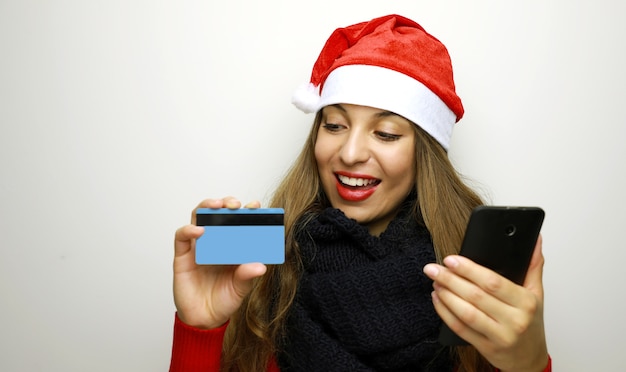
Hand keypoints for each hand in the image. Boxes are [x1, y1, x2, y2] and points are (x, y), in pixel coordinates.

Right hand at [173, 197, 267, 328]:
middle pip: (219, 214)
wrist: (203, 319)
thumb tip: (260, 266)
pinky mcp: (183, 255)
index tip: (256, 206)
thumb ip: (247, 276)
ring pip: (199, 217)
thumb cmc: (224, 301)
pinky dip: (188, 229)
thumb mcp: (240, 289)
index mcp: (233, 246)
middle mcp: (216, 242)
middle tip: (235, 204)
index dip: (247, 211)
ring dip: (207, 207)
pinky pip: (182, 237)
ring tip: (217, 206)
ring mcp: (199, 246)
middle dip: (226, 203)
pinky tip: (199, 230)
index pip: (240, 222)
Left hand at [423, 236, 548, 371]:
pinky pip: (461, 328)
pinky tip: (437, 299)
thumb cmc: (530, 323)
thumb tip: (533, 239)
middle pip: (476, 296)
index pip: (493, 282)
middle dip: (451, 279)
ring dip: (446, 295)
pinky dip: (445, 313)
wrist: (529, 360)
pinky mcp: (486, 348)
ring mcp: (500, 336)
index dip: (469, 269)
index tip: (451, 259)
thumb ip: (533, 265)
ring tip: (435, 282)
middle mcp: (514, 320)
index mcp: (526, 302)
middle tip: (433, 268)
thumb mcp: (536, 294)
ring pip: (467, 313)